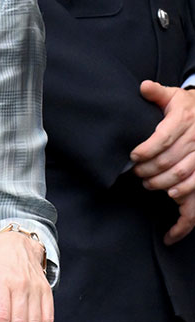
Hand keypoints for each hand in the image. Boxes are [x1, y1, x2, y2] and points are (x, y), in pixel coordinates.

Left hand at [130, 81, 194, 242]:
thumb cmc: (190, 108)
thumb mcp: (176, 96)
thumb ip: (158, 93)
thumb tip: (143, 87)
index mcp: (185, 121)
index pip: (164, 138)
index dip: (146, 150)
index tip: (133, 156)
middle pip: (170, 163)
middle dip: (149, 171)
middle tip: (136, 173)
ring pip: (182, 181)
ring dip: (162, 186)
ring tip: (148, 184)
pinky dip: (182, 223)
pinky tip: (169, 234)